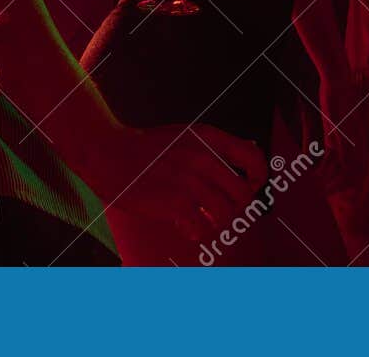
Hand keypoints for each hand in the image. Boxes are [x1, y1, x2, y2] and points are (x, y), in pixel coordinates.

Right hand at [98, 124, 266, 245]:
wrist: (109, 152)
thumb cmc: (147, 147)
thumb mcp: (188, 134)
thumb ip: (218, 144)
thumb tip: (253, 148)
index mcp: (210, 138)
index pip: (254, 158)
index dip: (259, 178)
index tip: (250, 188)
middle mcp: (205, 158)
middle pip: (243, 194)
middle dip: (237, 209)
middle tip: (223, 213)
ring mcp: (191, 181)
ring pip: (225, 215)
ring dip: (217, 224)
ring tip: (204, 221)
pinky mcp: (176, 203)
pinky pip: (202, 229)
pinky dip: (197, 233)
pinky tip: (186, 227)